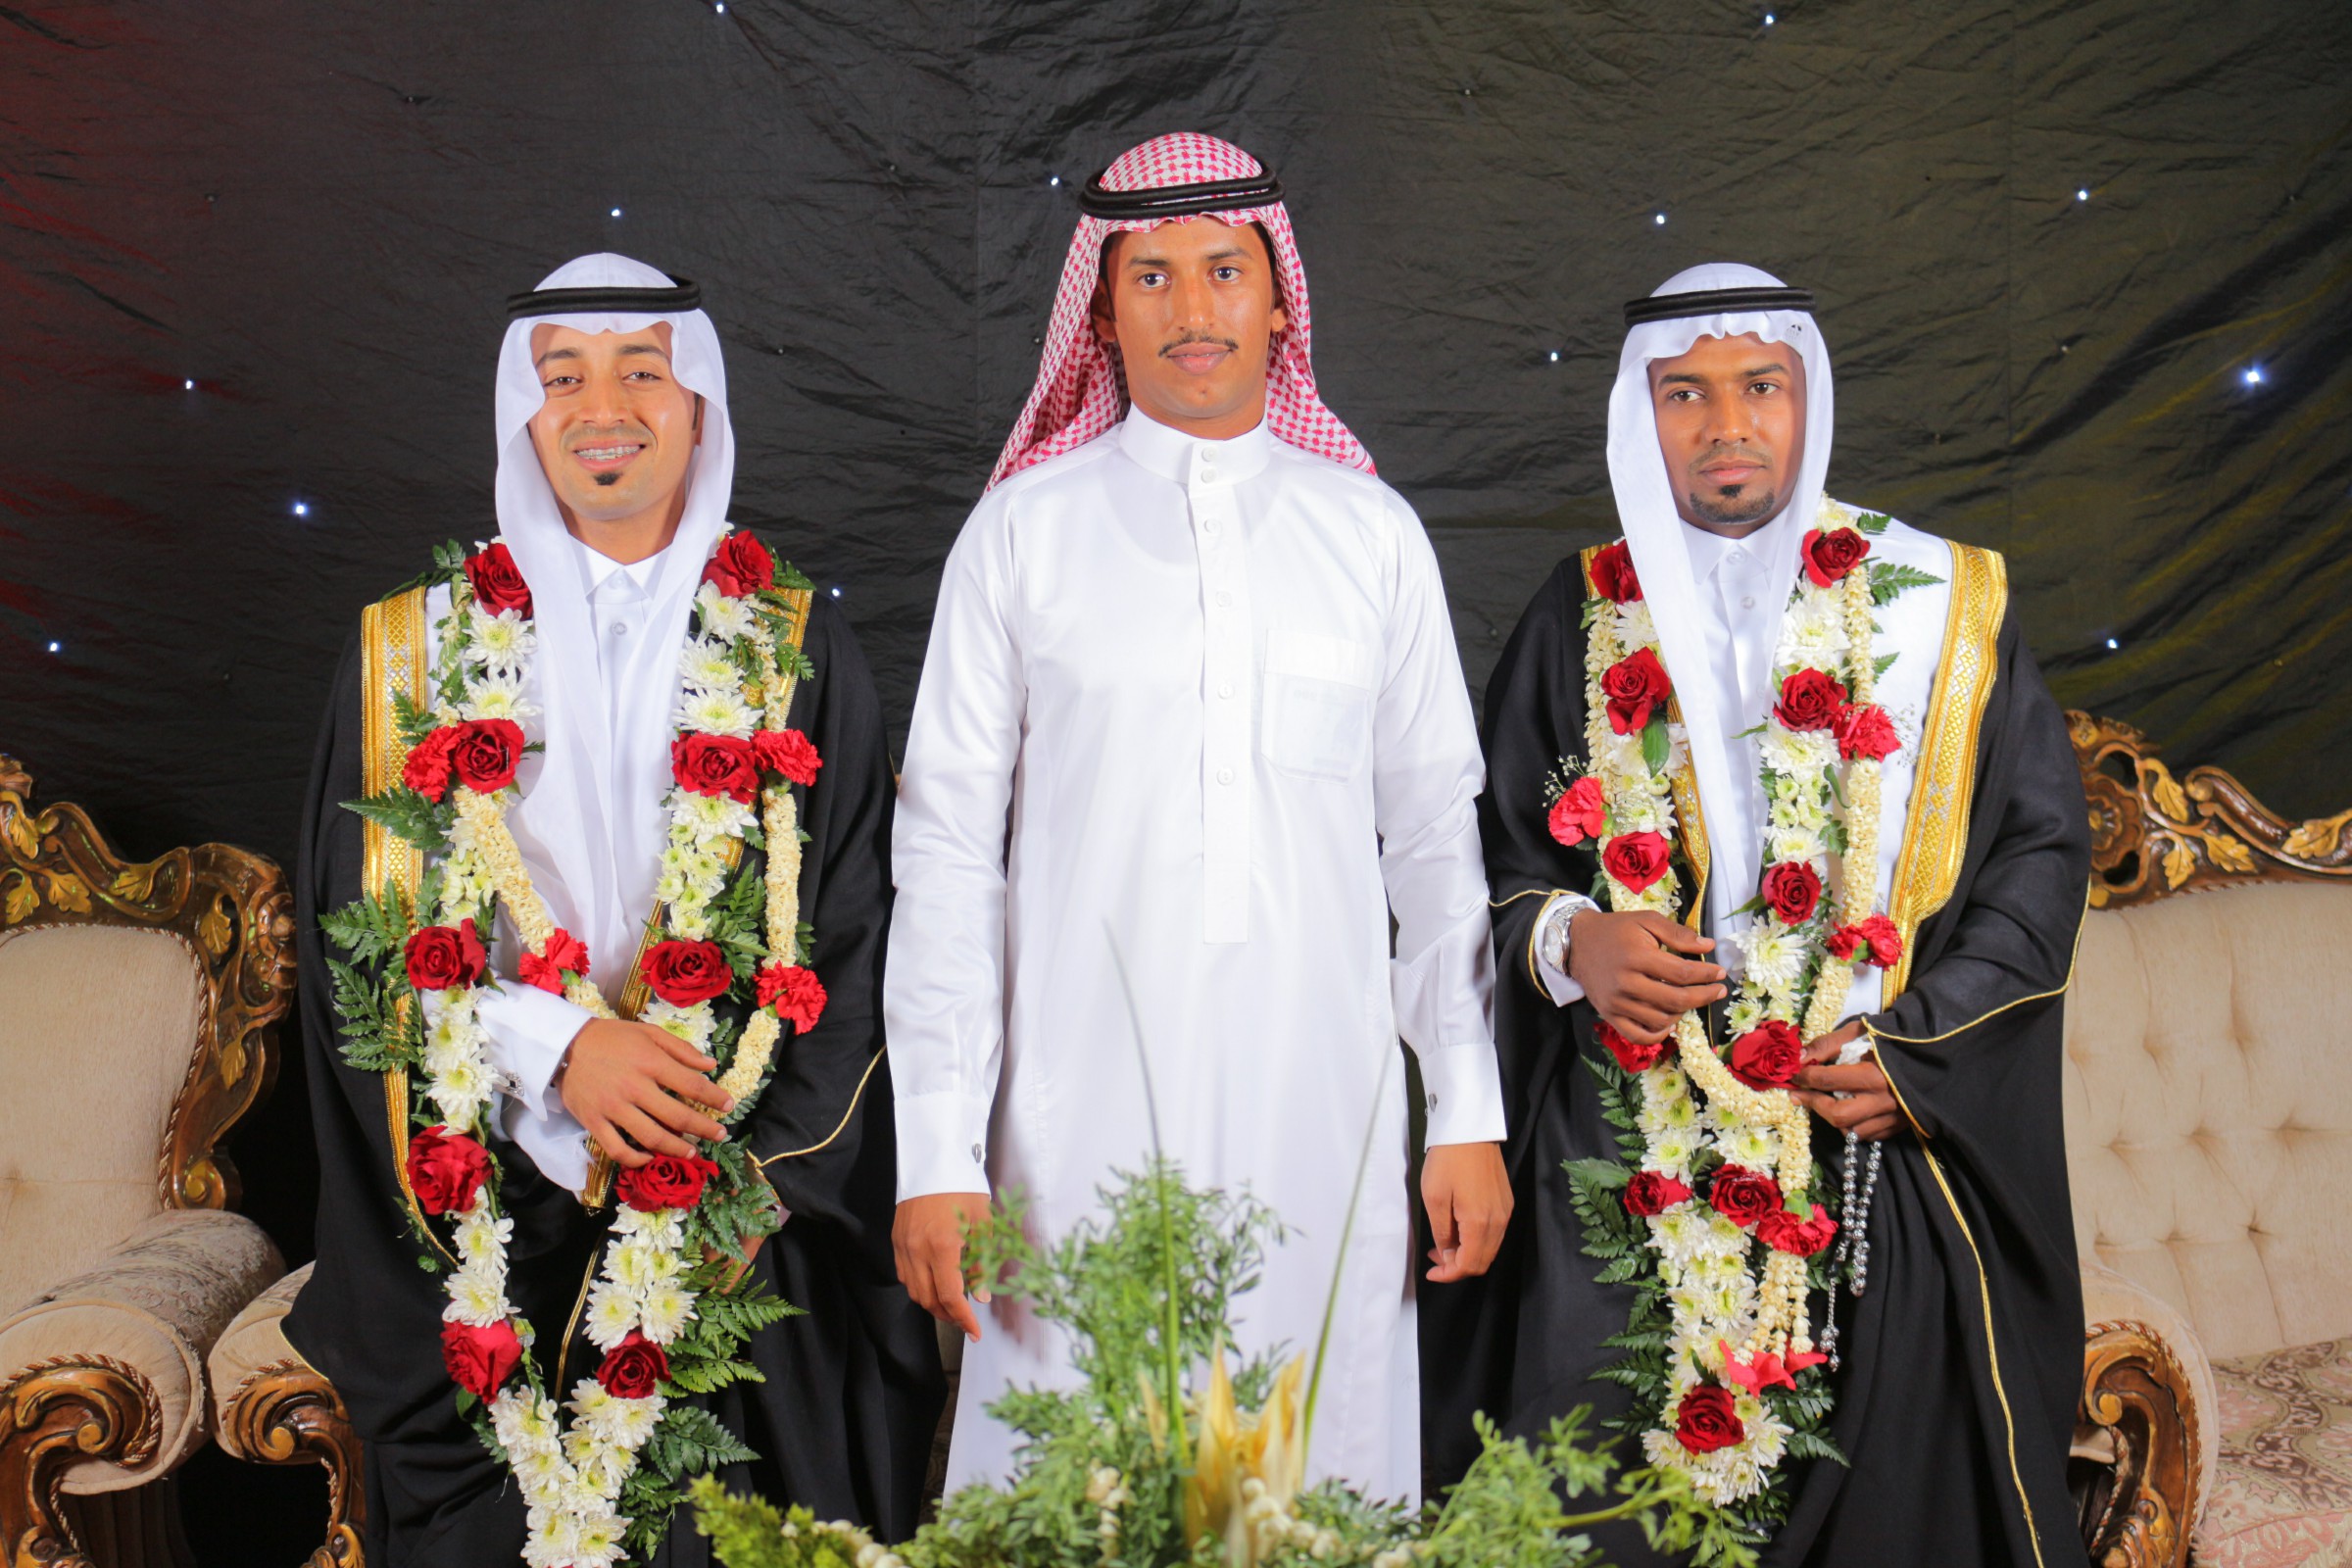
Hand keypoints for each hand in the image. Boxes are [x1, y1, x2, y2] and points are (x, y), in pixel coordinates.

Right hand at [557, 1018, 731, 1168]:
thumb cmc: (613, 1037)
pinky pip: (617, 1149)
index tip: (728, 1106)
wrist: (565, 1044)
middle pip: (677, 1116)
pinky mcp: (593, 1122)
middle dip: (704, 1128)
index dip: (715, 1098)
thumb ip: (681, 1049)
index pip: (693, 1086)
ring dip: (676, 1149)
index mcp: (650, 1062)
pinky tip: (650, 1158)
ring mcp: (613, 1108)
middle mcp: (634, 1087)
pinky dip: (636, 1159)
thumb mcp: (649, 1033)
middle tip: (719, 1134)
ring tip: (691, 1152)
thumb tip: (711, 1064)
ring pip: (651, 1137)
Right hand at [894, 1192, 990, 1341]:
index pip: (951, 1296)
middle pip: (929, 1300)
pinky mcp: (896, 1240)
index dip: (963, 1319)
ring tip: (952, 1304)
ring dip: (932, 1304)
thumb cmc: (963, 1189)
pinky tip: (933, 1283)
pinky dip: (919, 1287)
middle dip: (948, 1316)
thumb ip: (982, 1262)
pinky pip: (904, 1275)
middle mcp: (918, 1250)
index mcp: (943, 1246)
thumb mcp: (983, 1223)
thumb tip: (981, 1296)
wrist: (934, 1162)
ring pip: (914, 1291)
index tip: (974, 1332)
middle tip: (965, 1320)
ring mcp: (903, 1246)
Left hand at [1422, 1141, 1511, 1281]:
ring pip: (1489, 1248)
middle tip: (1435, 1259)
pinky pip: (1494, 1233)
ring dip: (1467, 1254)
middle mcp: (1498, 1221)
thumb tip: (1446, 1252)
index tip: (1432, 1272)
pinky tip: (1459, 1230)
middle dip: (1458, 1266)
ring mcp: (1505, 1211)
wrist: (1470, 1130)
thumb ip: (1442, 1231)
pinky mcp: (1506, 1201)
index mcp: (1480, 1223)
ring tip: (1443, 1244)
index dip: (1450, 1274)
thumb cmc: (1448, 1160)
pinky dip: (1477, 1240)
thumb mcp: (1434, 1197)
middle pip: (1482, 1261)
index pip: (1470, 1264)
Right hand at [1566, 909, 1727, 1043]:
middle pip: (1675, 1000)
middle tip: (1719, 991)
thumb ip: (1678, 933)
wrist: (1577, 942)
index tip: (1720, 973)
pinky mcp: (1609, 1014)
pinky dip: (1658, 1034)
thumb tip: (1709, 946)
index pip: (1681, 973)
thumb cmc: (1616, 929)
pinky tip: (1670, 1022)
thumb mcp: (1646, 920)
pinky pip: (1638, 1035)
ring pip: (1661, 1019)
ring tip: (1691, 1000)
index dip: (1706, 975)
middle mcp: (1625, 983)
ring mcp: (1616, 1002)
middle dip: (1704, 996)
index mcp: (1637, 956)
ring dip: (1683, 1012)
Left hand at [1789, 1020, 1906, 1140]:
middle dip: (1815, 1105)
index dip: (1804, 1077)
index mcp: (1874, 1073)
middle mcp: (1884, 1100)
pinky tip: (1849, 1111)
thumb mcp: (1860, 1032)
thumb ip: (1828, 1044)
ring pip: (1853, 1131)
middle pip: (1838, 1115)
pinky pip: (1869, 1136)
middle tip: (1801, 1095)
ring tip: (1826, 1103)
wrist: (1934, 1053)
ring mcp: (1893, 1116)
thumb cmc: (1893, 1039)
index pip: (1827, 1080)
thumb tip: (1800, 1057)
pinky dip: (1854, 1127)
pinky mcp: (1900, 1125)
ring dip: (1834, 1118)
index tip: (1795, 1075)